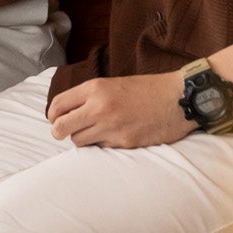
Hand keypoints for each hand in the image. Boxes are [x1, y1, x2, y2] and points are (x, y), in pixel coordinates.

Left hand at [48, 69, 195, 149]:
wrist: (179, 99)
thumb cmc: (149, 89)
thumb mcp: (115, 84)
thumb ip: (91, 96)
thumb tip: (68, 113)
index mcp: (95, 88)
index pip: (58, 105)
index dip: (52, 115)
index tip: (55, 119)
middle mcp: (99, 107)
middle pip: (61, 127)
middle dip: (59, 132)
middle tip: (63, 132)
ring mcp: (111, 127)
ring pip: (78, 141)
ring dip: (82, 139)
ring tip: (94, 133)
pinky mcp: (123, 143)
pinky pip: (101, 148)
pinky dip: (102, 145)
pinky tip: (114, 136)